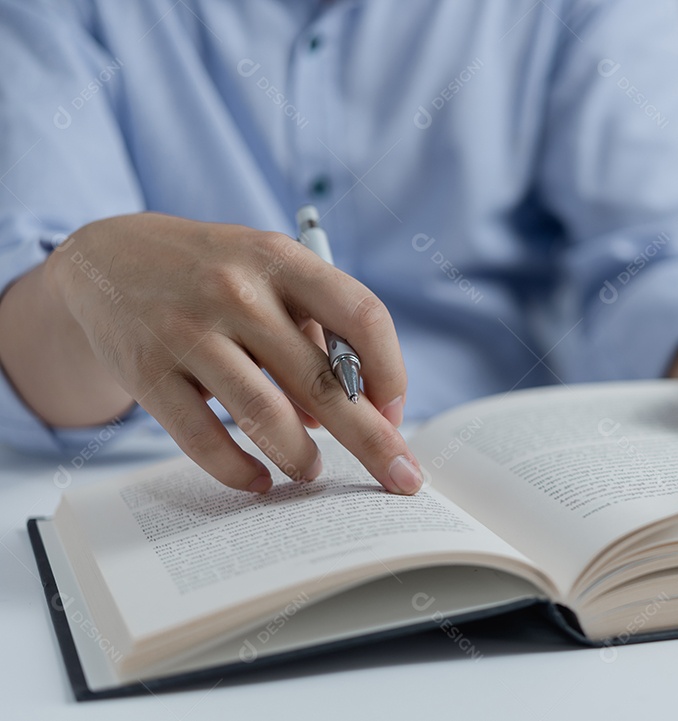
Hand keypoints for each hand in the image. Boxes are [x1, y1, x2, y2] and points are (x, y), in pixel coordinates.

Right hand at [41, 213, 421, 493]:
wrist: (105, 260)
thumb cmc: (213, 273)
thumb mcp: (269, 274)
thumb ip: (313, 335)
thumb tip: (349, 415)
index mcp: (282, 260)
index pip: (362, 316)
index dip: (391, 372)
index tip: (395, 413)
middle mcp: (239, 291)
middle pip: (324, 379)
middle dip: (372, 439)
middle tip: (400, 479)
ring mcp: (188, 330)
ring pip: (265, 414)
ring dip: (300, 455)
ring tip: (311, 471)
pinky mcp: (146, 370)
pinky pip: (201, 436)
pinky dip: (236, 469)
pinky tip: (258, 481)